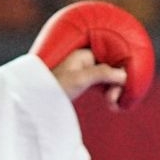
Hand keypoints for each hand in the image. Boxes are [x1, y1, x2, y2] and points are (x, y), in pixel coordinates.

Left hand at [30, 1, 155, 109]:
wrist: (35, 102)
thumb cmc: (53, 87)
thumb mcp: (79, 79)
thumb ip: (102, 74)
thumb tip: (124, 74)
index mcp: (84, 54)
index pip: (112, 57)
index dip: (121, 71)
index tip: (123, 86)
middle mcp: (86, 60)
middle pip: (112, 68)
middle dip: (117, 84)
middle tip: (113, 101)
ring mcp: (85, 71)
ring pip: (109, 78)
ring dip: (114, 90)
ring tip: (113, 105)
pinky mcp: (84, 83)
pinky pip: (103, 85)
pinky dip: (109, 94)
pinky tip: (112, 105)